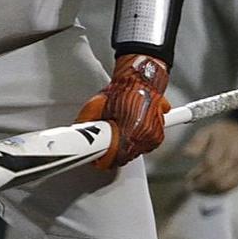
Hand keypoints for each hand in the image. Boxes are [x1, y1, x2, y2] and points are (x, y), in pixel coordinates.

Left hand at [82, 53, 169, 167]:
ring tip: (118, 132)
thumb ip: (87, 122)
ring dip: (125, 146)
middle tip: (105, 142)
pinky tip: (129, 130)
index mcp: (130, 130)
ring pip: (135, 152)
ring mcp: (153, 135)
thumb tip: (79, 133)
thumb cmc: (122, 89)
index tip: (97, 159)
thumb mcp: (96, 106)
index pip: (116, 157)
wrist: (140, 79)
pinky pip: (144, 146)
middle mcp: (145, 135)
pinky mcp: (158, 134)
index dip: (104, 159)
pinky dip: (136, 141)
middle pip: (125, 156)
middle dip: (113, 151)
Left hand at [185, 118, 237, 193]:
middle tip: (190, 185)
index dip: (197, 173)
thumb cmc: (221, 134)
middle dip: (201, 183)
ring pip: (224, 186)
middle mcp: (236, 157)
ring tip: (197, 188)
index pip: (210, 164)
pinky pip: (230, 188)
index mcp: (224, 145)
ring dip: (208, 190)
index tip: (188, 177)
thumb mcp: (206, 132)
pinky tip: (208, 189)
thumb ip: (196, 142)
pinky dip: (217, 191)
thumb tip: (186, 154)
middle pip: (217, 177)